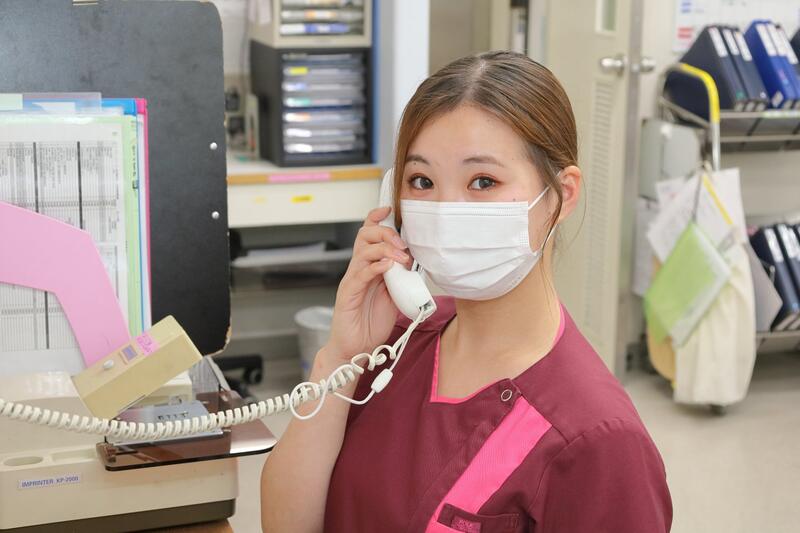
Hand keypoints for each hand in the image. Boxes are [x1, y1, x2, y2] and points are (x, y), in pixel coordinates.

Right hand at [324, 207, 412, 362]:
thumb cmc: (371, 323)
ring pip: (363, 250)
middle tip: (403, 244)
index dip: (377, 218)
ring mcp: (352, 280)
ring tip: (401, 258)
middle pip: (365, 235)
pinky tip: (388, 267)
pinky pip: (360, 273)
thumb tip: (415, 262)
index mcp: (369, 267)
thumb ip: (401, 278)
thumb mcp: (394, 296)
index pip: (369, 234)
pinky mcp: (348, 294)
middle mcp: (358, 269)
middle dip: (386, 233)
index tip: (390, 208)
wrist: (356, 350)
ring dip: (385, 249)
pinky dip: (376, 266)